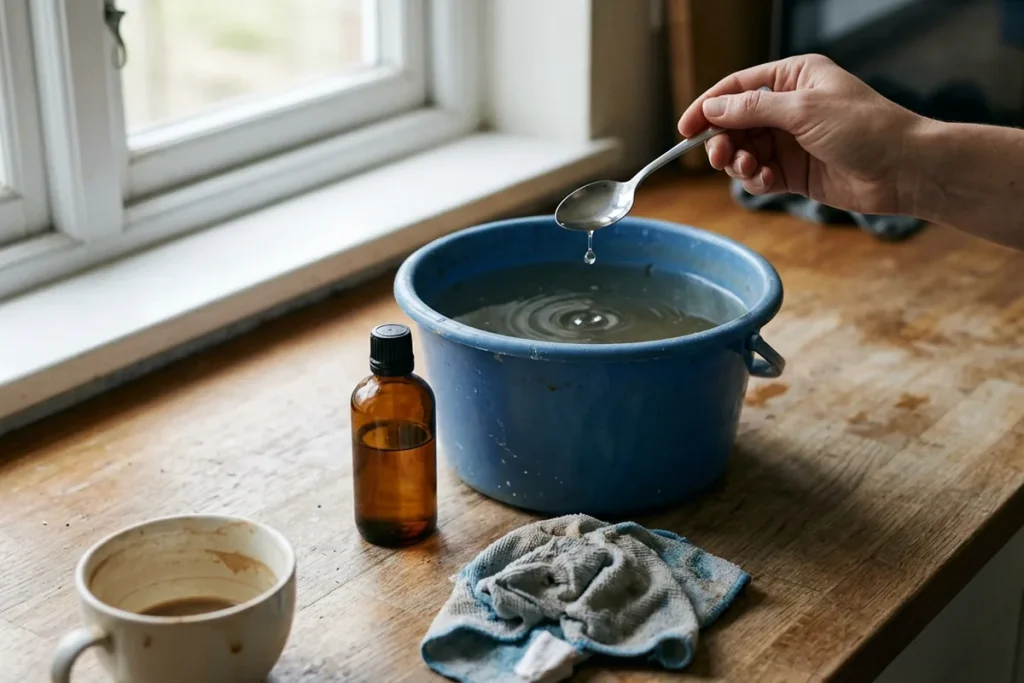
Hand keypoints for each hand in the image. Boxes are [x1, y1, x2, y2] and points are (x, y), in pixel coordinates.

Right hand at [678, 54, 922, 215]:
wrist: (904, 170)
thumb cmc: (865, 128)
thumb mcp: (804, 110)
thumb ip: (753, 109)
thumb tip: (712, 109)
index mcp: (793, 78)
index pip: (737, 88)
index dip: (708, 107)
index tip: (684, 130)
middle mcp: (789, 106)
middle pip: (735, 122)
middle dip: (723, 141)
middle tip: (720, 157)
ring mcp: (791, 140)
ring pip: (744, 151)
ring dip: (739, 163)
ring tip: (751, 170)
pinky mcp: (794, 171)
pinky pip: (759, 175)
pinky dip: (755, 180)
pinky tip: (767, 183)